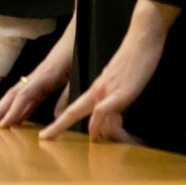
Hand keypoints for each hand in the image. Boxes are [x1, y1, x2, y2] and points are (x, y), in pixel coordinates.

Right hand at [0, 16, 74, 128]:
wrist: (76, 34)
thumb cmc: (76, 52)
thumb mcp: (76, 75)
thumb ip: (66, 96)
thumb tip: (57, 118)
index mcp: (44, 76)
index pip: (24, 96)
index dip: (13, 111)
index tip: (2, 125)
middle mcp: (36, 77)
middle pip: (12, 95)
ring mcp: (37, 78)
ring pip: (15, 95)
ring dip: (2, 109)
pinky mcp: (41, 79)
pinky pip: (25, 95)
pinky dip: (17, 107)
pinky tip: (13, 118)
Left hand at [41, 0, 176, 141]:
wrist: (142, 39)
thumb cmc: (136, 59)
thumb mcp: (122, 82)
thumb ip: (115, 99)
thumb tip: (114, 118)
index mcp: (96, 89)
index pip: (73, 109)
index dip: (59, 122)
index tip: (46, 133)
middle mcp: (96, 91)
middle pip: (72, 113)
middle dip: (57, 127)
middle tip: (43, 139)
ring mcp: (105, 92)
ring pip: (95, 122)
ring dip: (106, 138)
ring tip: (122, 145)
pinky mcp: (118, 94)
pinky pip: (102, 115)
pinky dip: (103, 129)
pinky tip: (103, 137)